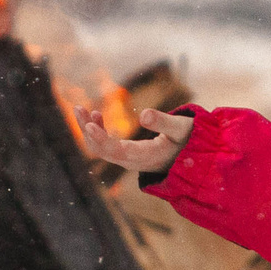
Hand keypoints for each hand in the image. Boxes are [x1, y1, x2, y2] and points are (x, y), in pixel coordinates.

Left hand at [78, 105, 192, 173]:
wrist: (192, 158)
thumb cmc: (188, 140)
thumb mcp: (181, 128)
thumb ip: (164, 122)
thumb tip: (144, 114)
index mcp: (147, 156)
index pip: (118, 151)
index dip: (102, 139)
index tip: (89, 124)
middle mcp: (134, 162)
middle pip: (102, 151)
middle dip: (88, 131)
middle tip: (77, 107)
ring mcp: (128, 160)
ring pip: (100, 150)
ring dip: (88, 131)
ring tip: (81, 109)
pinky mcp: (126, 156)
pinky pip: (105, 148)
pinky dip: (97, 132)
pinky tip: (96, 116)